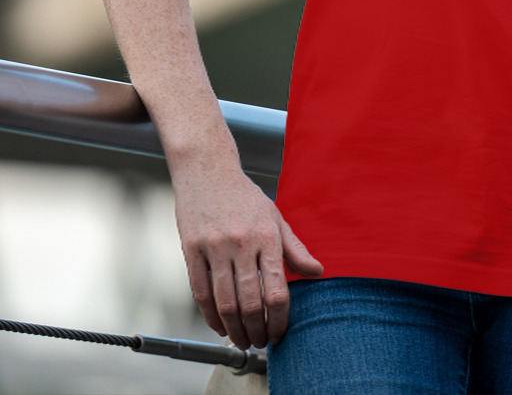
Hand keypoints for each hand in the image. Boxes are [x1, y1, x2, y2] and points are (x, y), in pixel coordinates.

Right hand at [171, 161, 323, 349]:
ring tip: (243, 340)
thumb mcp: (275, 217)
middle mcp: (241, 243)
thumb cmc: (244, 197)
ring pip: (225, 303)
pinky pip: (200, 292)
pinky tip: (220, 325)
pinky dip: (211, 316)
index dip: (280, 318)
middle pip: (250, 303)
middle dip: (257, 331)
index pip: (277, 290)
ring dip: (234, 330)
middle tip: (261, 342)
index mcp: (267, 236)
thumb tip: (318, 272)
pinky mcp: (191, 249)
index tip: (280, 332)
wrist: (207, 170)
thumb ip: (295, 248)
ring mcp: (214, 247)